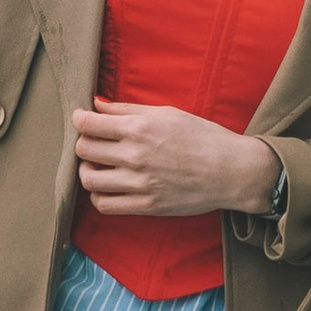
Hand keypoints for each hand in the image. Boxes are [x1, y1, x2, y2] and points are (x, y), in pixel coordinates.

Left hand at [72, 104, 277, 219]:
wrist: (231, 171)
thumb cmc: (203, 137)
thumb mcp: (167, 113)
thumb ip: (128, 109)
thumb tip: (97, 104)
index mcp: (140, 128)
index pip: (89, 124)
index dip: (79, 119)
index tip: (81, 119)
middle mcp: (136, 156)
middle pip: (84, 150)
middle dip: (83, 142)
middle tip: (93, 141)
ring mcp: (139, 184)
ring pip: (89, 179)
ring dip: (87, 170)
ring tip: (97, 165)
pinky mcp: (145, 206)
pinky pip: (105, 205)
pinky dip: (98, 195)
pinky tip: (107, 186)